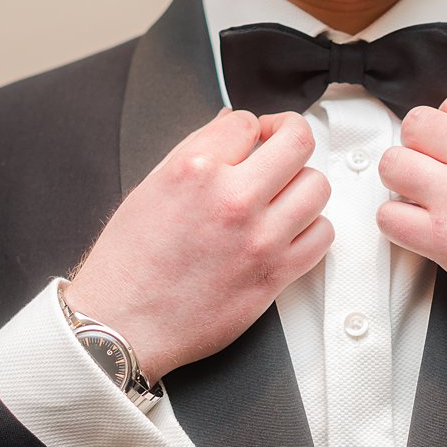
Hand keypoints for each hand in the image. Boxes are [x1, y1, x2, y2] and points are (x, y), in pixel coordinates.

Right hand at [64, 108, 331, 380]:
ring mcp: (260, 237)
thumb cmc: (127, 265)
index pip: (247, 122)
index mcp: (195, 169)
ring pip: (317, 186)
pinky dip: (313, 227)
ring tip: (285, 193)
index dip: (249, 128)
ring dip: (303, 183)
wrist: (124, 324)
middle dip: (289, 137)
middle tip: (280, 148)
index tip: (250, 139)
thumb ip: (196, 152)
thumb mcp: (149, 188)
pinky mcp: (275, 273)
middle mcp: (232, 198)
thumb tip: (230, 128)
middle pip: (297, 142)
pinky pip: (322, 235)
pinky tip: (292, 229)